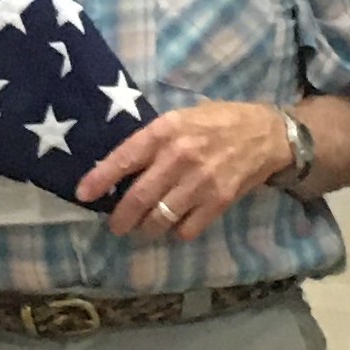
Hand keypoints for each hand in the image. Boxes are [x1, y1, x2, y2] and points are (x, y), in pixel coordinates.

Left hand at [75, 103, 285, 239]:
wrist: (266, 134)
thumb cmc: (218, 122)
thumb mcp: (181, 118)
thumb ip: (153, 140)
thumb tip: (119, 167)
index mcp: (166, 131)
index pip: (124, 158)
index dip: (100, 179)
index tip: (82, 194)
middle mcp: (180, 156)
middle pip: (138, 198)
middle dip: (121, 218)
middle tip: (116, 225)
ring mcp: (200, 181)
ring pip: (159, 219)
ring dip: (146, 229)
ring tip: (144, 228)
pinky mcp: (219, 201)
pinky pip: (186, 229)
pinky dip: (176, 232)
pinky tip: (175, 225)